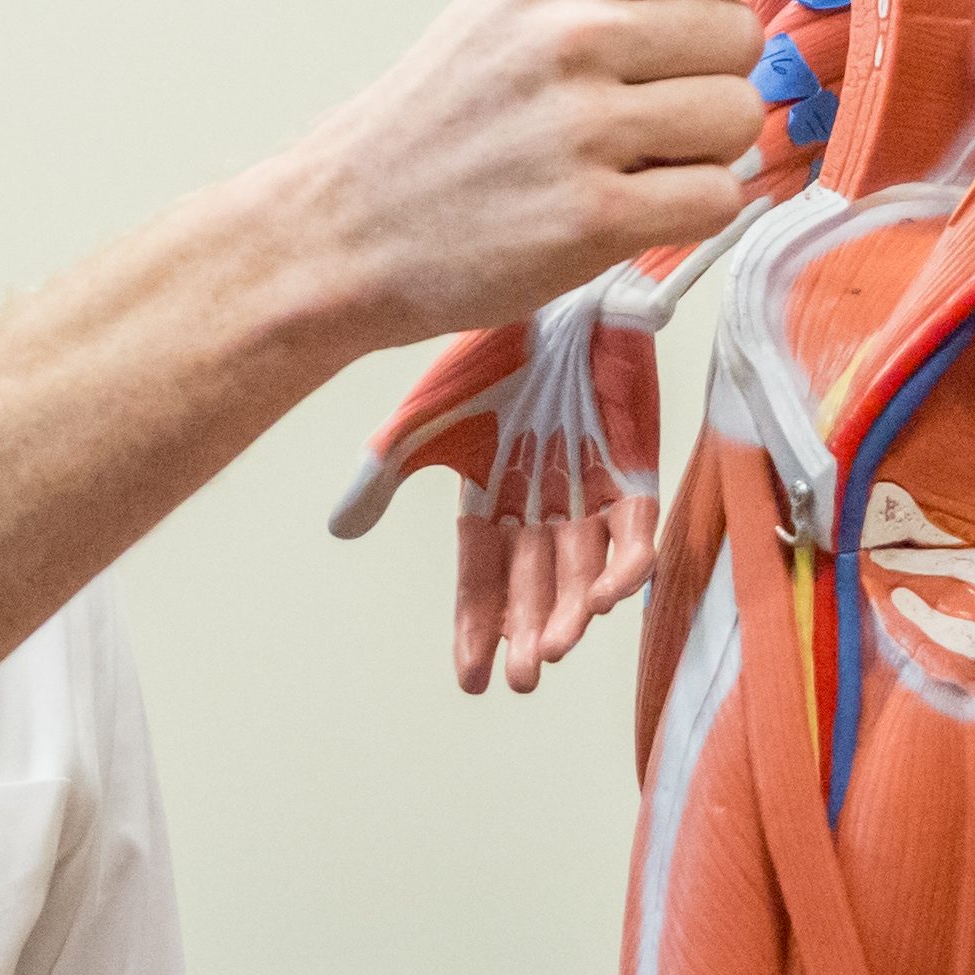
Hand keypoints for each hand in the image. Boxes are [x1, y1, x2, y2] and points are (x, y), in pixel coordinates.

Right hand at [264, 0, 880, 353]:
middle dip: (716, 84)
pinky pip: (715, 198)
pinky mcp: (592, 215)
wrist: (344, 227)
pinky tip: (623, 212)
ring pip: (738, 122)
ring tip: (620, 168)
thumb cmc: (437, 128)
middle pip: (740, 43)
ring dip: (702, 155)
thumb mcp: (507, 19)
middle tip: (639, 118)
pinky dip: (689, 212)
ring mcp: (583, 127)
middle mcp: (571, 37)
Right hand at [325, 255, 692, 694]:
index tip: (470, 680)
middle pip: (536, 583)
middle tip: (522, 678)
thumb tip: (338, 532)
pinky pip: (635, 532)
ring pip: (585, 567)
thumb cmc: (488, 351)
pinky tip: (605, 598)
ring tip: (553, 648)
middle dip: (528, 632)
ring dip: (571, 612)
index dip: (477, 626)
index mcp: (492, 495)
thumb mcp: (425, 417)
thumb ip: (383, 472)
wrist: (553, 293)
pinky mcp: (636, 467)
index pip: (484, 576)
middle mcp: (543, 502)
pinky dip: (623, 566)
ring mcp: (593, 487)